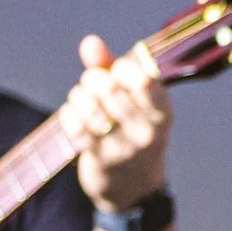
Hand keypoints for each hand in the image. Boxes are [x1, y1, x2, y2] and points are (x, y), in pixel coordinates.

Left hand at [59, 36, 171, 213]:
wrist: (132, 187)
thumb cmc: (131, 130)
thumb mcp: (132, 99)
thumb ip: (110, 67)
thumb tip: (90, 42)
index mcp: (162, 112)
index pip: (142, 78)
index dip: (121, 69)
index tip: (118, 73)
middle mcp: (147, 131)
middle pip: (109, 88)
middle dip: (93, 80)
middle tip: (93, 85)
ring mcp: (124, 148)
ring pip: (89, 106)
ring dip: (79, 97)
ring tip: (82, 100)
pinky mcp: (100, 160)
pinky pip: (75, 126)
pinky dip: (69, 115)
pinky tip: (73, 116)